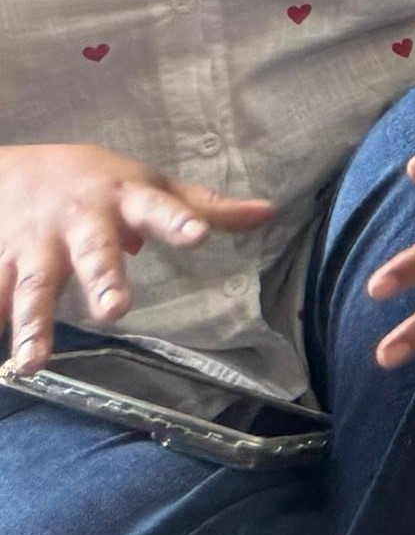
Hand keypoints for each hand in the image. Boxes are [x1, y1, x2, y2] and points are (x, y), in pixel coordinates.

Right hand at [0, 144, 271, 367]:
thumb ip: (202, 206)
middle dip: (102, 280)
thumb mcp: (149, 185)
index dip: (179, 220)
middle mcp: (79, 224)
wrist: (8, 171)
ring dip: (31, 324)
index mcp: (123, 200)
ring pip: (33, 286)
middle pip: (92, 254)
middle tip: (115, 311)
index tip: (199, 235)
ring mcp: (34, 247)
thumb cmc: (94, 181)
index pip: (159, 208)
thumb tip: (269, 212)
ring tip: (32, 364)